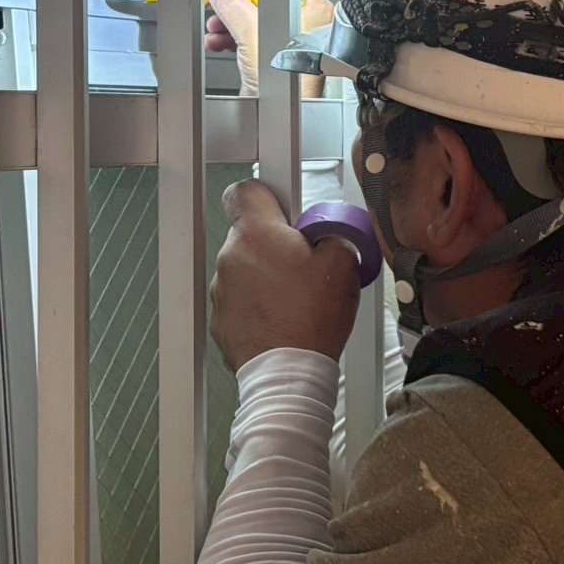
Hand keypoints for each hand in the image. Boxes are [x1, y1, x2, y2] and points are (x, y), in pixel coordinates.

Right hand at [204, 0, 334, 97]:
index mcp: (311, 9)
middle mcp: (305, 25)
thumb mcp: (253, 32)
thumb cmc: (289, 81)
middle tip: (219, 3)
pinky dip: (234, 39)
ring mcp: (291, 43)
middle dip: (235, 3)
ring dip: (230, 23)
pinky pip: (253, 40)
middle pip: (264, 0)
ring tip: (215, 27)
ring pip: (256, 21)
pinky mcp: (277, 60)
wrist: (284, 115)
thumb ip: (234, 5)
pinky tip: (219, 42)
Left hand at [210, 180, 360, 371]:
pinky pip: (241, 300)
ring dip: (266, 276)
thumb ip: (332, 234)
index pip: (243, 191)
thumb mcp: (343, 264)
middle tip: (304, 262)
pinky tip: (283, 318)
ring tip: (296, 298)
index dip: (265, 193)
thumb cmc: (311, 320)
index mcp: (257, 234)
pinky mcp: (221, 320)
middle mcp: (231, 258)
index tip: (280, 204)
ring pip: (245, 269)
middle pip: (250, 235)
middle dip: (275, 243)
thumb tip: (328, 234)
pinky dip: (258, 305)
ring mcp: (222, 291)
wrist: (290, 373)